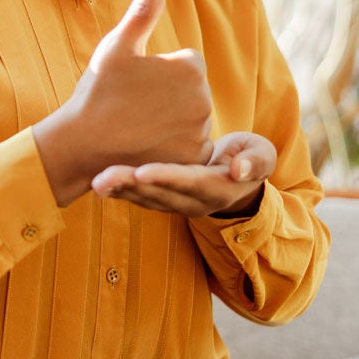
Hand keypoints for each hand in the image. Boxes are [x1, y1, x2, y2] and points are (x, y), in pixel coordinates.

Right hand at [32, 0, 213, 205]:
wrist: (80, 145)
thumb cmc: (97, 91)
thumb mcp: (119, 44)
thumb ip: (144, 8)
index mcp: (190, 67)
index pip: (188, 64)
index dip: (161, 73)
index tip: (137, 86)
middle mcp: (203, 99)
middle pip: (193, 92)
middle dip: (171, 97)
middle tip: (135, 107)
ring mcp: (200, 132)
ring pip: (192, 119)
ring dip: (173, 121)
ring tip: (139, 126)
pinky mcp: (193, 160)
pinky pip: (193, 146)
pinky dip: (176, 146)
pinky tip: (149, 145)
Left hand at [90, 132, 276, 217]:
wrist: (239, 172)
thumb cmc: (250, 156)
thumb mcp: (261, 155)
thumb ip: (256, 160)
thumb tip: (239, 169)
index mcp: (217, 189)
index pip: (189, 183)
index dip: (166, 178)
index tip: (142, 171)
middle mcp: (194, 202)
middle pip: (160, 195)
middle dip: (131, 186)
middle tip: (102, 177)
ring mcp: (177, 202)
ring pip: (146, 198)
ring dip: (119, 190)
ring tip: (96, 180)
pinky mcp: (164, 197)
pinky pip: (140, 196)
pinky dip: (120, 190)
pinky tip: (99, 181)